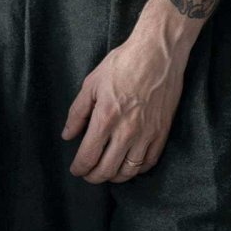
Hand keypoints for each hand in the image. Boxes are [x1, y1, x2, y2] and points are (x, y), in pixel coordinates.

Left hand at [61, 33, 189, 183]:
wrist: (158, 53)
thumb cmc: (123, 64)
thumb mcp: (91, 84)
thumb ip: (77, 113)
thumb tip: (68, 135)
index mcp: (106, 118)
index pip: (89, 156)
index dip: (79, 168)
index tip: (76, 169)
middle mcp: (127, 131)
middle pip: (107, 169)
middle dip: (94, 176)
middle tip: (88, 174)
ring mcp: (147, 134)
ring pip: (129, 171)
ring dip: (115, 177)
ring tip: (107, 173)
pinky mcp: (162, 132)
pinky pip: (149, 161)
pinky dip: (137, 169)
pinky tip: (129, 165)